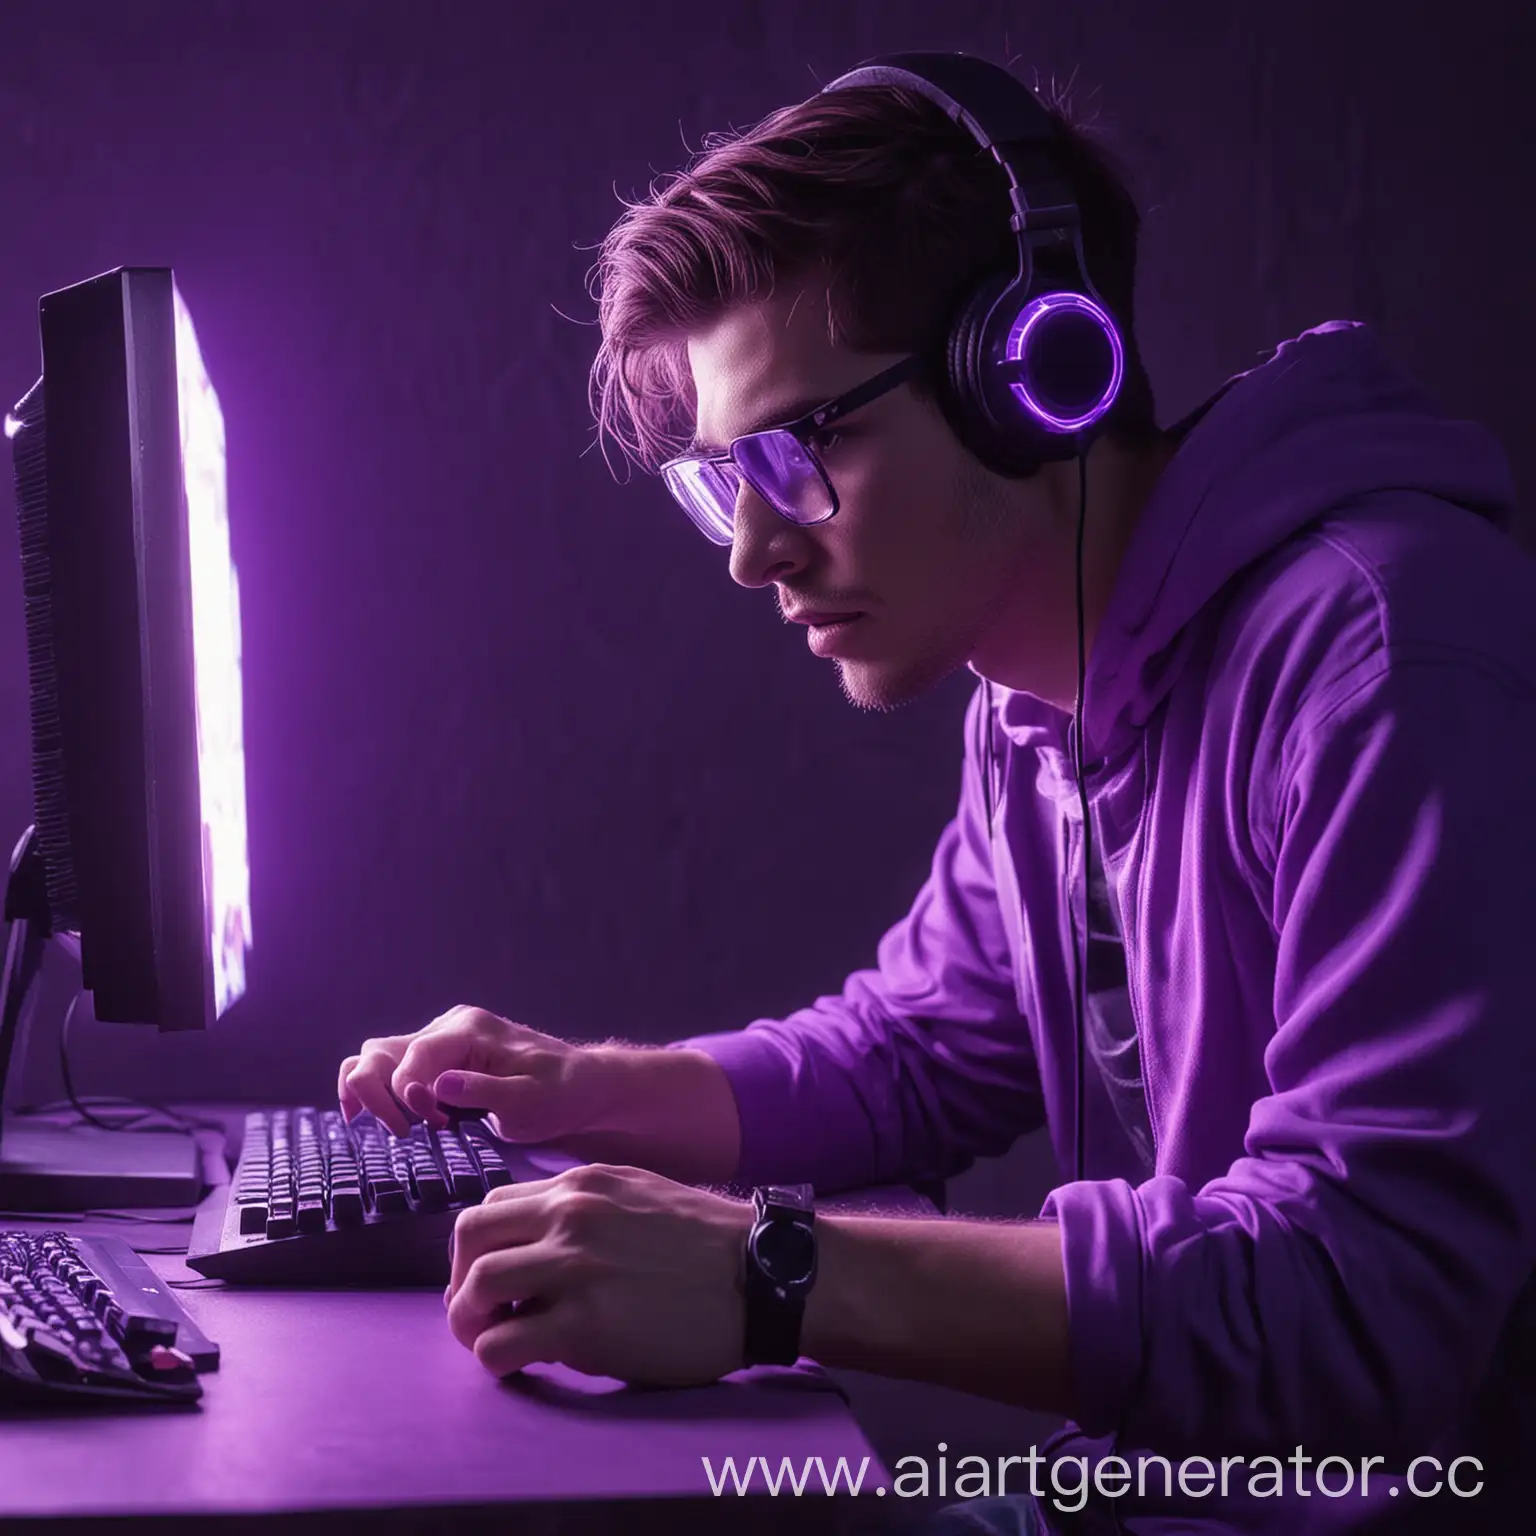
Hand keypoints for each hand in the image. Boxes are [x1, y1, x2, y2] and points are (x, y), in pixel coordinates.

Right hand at [336, 1004, 608, 1140]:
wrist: (581, 1085)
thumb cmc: (560, 1094)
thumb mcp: (530, 1101)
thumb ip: (484, 1092)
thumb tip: (438, 1085)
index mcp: (469, 1031)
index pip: (413, 1056)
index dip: (408, 1094)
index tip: (433, 1124)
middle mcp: (449, 1027)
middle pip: (380, 1051)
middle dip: (377, 1093)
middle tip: (403, 1133)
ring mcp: (442, 1040)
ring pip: (378, 1056)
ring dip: (372, 1092)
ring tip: (392, 1127)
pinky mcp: (441, 1057)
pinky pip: (394, 1067)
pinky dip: (381, 1092)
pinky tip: (391, 1118)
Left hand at [444, 1163, 753, 1385]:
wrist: (760, 1276)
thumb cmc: (707, 1242)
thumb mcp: (640, 1193)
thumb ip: (589, 1205)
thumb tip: (544, 1233)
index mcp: (582, 1183)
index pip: (494, 1204)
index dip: (481, 1246)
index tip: (494, 1275)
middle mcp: (569, 1215)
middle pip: (469, 1237)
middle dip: (460, 1279)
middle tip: (479, 1312)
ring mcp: (574, 1268)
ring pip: (475, 1288)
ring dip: (470, 1322)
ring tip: (493, 1340)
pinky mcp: (584, 1325)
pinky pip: (503, 1344)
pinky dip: (496, 1359)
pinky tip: (519, 1364)